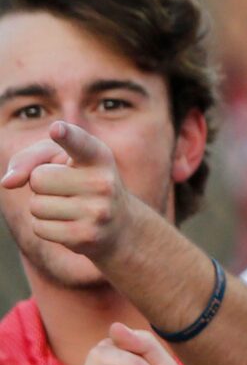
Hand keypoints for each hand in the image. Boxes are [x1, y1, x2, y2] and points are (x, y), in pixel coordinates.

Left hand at [1, 120, 148, 271]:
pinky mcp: (86, 236)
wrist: (118, 224)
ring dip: (43, 207)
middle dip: (41, 184)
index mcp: (99, 157)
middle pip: (39, 178)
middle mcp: (103, 182)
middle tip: (65, 189)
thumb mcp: (60, 160)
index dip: (67, 136)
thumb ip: (29, 158)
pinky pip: (39, 228)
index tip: (56, 129)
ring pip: (37, 206)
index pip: (80, 143)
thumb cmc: (80, 182)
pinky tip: (68, 223)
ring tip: (68, 207)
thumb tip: (8, 182)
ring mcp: (98, 211)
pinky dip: (45, 226)